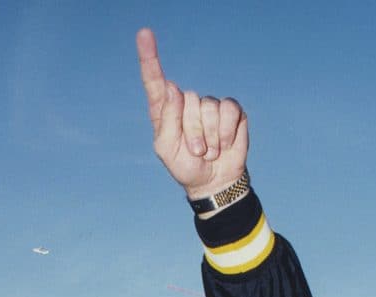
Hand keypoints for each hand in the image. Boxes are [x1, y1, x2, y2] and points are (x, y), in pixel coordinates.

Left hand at [137, 28, 247, 198]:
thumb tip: (172, 87)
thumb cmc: (186, 167)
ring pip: (208, 107)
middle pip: (188, 99)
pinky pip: (228, 110)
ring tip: (209, 151)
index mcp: (165, 111)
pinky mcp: (231, 110)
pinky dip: (226, 132)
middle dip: (193, 131)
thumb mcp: (167, 149)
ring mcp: (209, 105)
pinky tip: (224, 144)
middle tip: (196, 151)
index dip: (150, 58)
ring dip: (209, 136)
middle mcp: (186, 104)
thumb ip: (167, 119)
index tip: (144, 35)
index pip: (155, 82)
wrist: (214, 181)